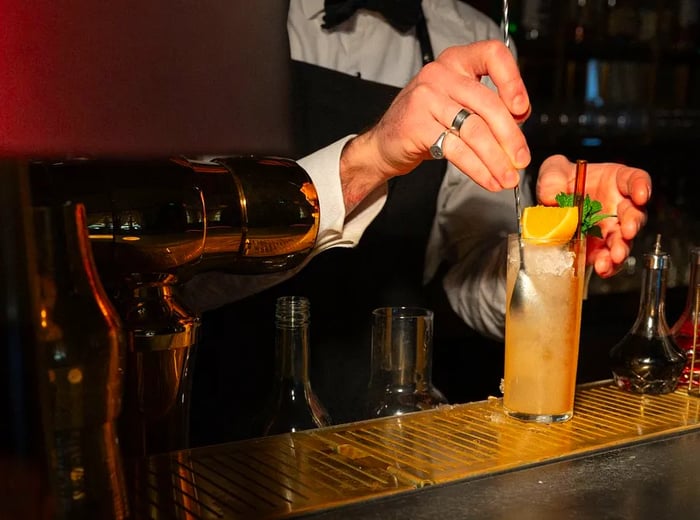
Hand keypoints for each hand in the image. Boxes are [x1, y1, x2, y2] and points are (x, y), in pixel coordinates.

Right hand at [339, 40, 531, 211]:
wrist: (386, 143)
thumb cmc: (426, 122)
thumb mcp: (459, 105)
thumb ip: (488, 106)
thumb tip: (520, 119)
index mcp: (456, 62)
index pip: (492, 55)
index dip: (512, 80)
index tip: (522, 109)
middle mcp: (440, 74)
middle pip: (487, 103)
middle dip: (510, 136)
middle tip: (521, 159)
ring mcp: (426, 98)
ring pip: (474, 130)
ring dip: (496, 159)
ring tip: (507, 177)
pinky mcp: (417, 125)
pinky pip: (456, 149)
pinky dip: (477, 169)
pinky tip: (488, 179)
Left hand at [536, 154, 650, 277]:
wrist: (551, 202)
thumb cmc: (561, 181)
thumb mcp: (553, 172)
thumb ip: (552, 179)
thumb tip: (551, 196)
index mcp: (614, 181)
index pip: (634, 180)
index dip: (640, 186)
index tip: (640, 195)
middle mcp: (618, 205)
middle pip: (634, 213)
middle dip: (633, 223)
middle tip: (627, 231)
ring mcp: (610, 228)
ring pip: (624, 239)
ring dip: (622, 248)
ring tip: (616, 256)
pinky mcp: (600, 247)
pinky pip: (608, 257)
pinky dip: (607, 264)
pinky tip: (603, 267)